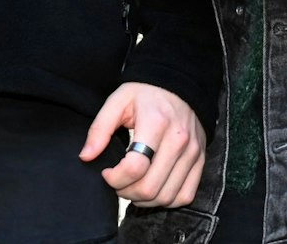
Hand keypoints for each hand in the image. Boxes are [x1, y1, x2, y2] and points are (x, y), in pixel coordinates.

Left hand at [79, 82, 204, 207]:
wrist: (180, 85)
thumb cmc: (145, 94)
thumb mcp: (118, 101)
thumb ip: (99, 129)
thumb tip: (86, 156)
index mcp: (156, 123)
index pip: (135, 167)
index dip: (115, 178)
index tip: (107, 172)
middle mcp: (178, 140)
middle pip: (150, 187)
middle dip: (126, 192)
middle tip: (117, 182)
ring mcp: (192, 152)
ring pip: (167, 196)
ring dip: (144, 200)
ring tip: (132, 186)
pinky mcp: (200, 161)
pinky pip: (185, 195)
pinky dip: (166, 200)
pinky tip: (153, 189)